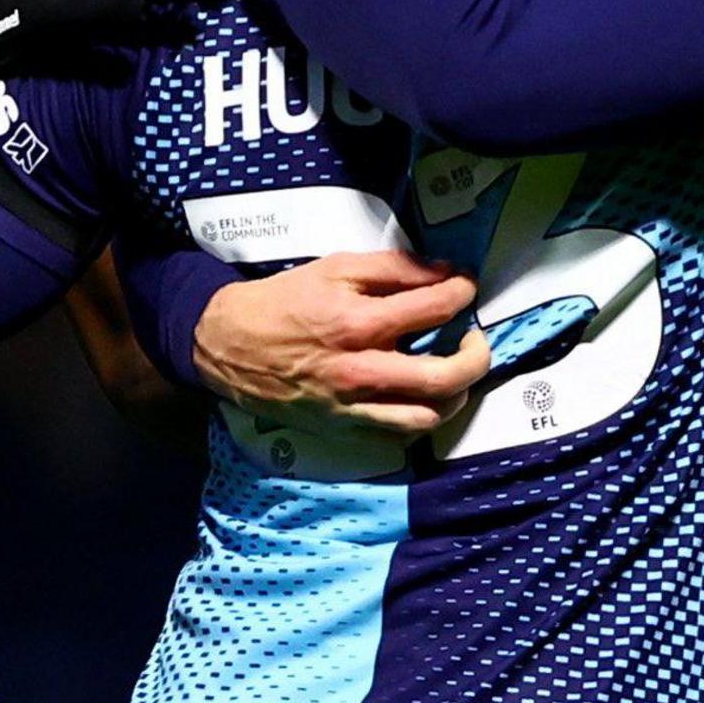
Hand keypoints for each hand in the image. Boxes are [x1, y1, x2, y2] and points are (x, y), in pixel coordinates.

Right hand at [193, 252, 491, 437]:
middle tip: (474, 338)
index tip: (465, 286)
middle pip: (444, 376)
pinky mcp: (343, 427)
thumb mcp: (334, 267)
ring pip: (428, 416)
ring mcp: (352, 406)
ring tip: (454, 371)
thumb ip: (393, 268)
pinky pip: (399, 435)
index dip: (462, 293)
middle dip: (476, 356)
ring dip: (456, 393)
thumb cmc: (283, 301)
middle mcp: (359, 370)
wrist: (228, 344)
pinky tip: (423, 396)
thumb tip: (444, 272)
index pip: (433, 308)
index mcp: (356, 322)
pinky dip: (423, 416)